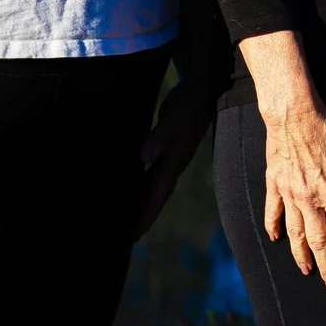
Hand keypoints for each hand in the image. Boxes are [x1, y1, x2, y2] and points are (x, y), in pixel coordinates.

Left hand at [135, 88, 215, 237]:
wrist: (202, 89)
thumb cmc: (188, 104)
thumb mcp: (174, 119)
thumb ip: (159, 138)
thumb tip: (143, 158)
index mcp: (175, 163)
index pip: (157, 196)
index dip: (145, 216)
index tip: (132, 235)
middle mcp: (173, 165)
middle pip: (155, 198)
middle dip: (142, 217)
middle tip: (124, 237)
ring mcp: (170, 158)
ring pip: (152, 187)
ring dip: (140, 203)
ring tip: (124, 218)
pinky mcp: (165, 149)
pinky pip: (151, 173)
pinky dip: (140, 185)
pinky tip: (130, 188)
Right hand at [259, 96, 325, 284]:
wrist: (294, 114)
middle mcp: (310, 199)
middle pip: (319, 240)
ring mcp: (290, 194)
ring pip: (295, 233)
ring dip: (301, 254)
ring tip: (306, 270)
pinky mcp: (274, 185)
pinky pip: (272, 213)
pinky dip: (274, 228)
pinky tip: (276, 239)